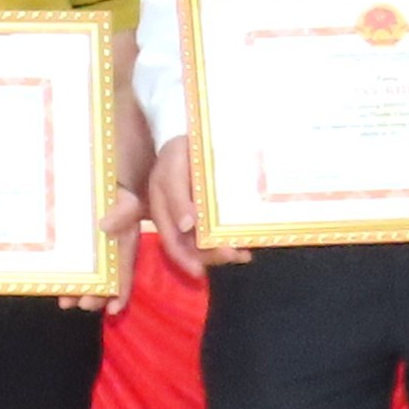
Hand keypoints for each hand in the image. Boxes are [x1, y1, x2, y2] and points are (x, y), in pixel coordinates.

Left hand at [69, 185, 145, 313]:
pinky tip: (52, 284)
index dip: (120, 293)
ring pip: (85, 276)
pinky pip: (69, 264)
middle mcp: (108, 253)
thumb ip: (122, 213)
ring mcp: (91, 251)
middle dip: (94, 295)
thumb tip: (105, 227)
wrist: (101, 184)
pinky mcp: (74, 246)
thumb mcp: (127, 201)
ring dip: (75, 290)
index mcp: (124, 246)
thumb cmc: (118, 195)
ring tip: (65, 302)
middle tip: (83, 305)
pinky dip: (62, 274)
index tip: (112, 310)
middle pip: (103, 280)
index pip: (125, 273)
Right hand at [147, 137, 244, 275]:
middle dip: (211, 256)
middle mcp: (179, 219)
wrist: (192, 137)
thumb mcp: (172, 170)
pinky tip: (246, 242)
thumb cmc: (179, 153)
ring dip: (224, 251)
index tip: (199, 271)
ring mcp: (196, 217)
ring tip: (243, 253)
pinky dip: (232, 239)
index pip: (171, 241)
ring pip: (207, 243)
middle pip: (192, 247)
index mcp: (162, 212)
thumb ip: (176, 197)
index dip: (183, 259)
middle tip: (233, 255)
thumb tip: (187, 227)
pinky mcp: (212, 212)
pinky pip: (220, 231)